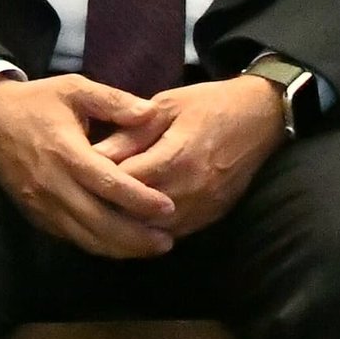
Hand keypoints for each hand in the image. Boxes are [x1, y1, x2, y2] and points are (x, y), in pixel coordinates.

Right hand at [0, 70, 177, 255]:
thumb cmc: (37, 102)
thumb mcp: (75, 88)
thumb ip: (114, 100)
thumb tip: (151, 113)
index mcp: (66, 151)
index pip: (108, 184)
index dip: (140, 200)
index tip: (168, 207)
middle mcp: (53, 184)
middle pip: (98, 222)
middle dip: (135, 238)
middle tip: (167, 242)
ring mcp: (42, 205)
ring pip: (85, 238)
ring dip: (119, 248)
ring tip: (152, 248)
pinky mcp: (36, 215)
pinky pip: (71, 238)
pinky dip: (98, 245)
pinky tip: (121, 244)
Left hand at [94, 75, 281, 239]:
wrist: (260, 118)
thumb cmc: (209, 104)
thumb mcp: (167, 106)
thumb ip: (131, 133)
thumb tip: (94, 154)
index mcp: (177, 156)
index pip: (127, 180)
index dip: (100, 180)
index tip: (79, 176)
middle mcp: (191, 188)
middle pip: (137, 212)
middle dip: (108, 207)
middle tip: (83, 199)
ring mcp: (203, 207)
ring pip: (154, 230)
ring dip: (128, 225)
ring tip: (102, 214)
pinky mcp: (212, 217)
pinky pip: (174, 234)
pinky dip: (151, 231)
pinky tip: (134, 222)